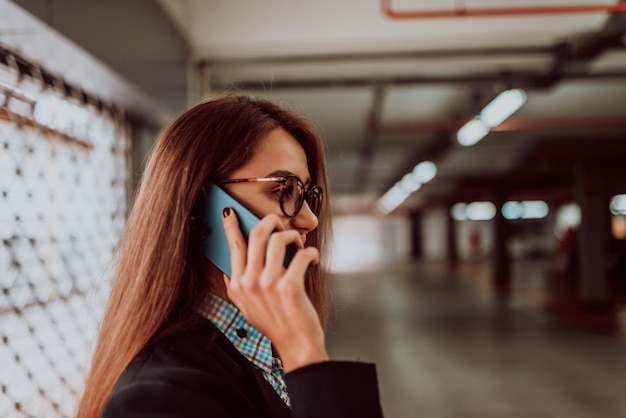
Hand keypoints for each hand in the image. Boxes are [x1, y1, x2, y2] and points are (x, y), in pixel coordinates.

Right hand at [221, 208, 328, 371]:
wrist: (295, 345)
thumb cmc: (274, 324)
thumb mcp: (245, 307)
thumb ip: (235, 288)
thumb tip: (228, 268)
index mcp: (237, 284)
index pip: (233, 246)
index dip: (231, 225)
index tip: (230, 212)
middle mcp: (250, 282)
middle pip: (256, 234)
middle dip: (270, 221)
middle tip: (279, 222)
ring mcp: (269, 284)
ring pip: (278, 240)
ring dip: (292, 236)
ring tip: (299, 244)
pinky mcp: (290, 287)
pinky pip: (302, 255)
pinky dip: (310, 252)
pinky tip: (313, 258)